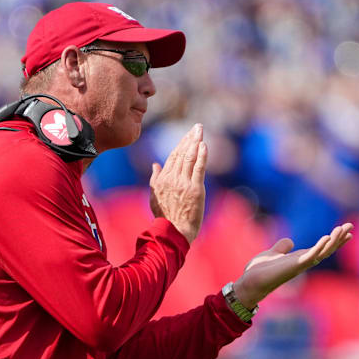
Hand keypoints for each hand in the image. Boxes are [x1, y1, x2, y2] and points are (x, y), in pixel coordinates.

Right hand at [149, 124, 207, 242]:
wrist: (173, 231)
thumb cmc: (165, 216)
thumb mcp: (154, 195)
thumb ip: (155, 178)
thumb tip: (155, 164)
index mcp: (162, 179)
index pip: (173, 156)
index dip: (181, 144)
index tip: (188, 135)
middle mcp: (171, 178)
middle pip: (181, 153)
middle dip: (190, 138)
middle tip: (197, 127)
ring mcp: (183, 183)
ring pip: (189, 158)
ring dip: (196, 142)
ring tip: (200, 131)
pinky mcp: (195, 189)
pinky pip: (198, 168)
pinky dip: (202, 156)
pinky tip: (204, 145)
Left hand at [233, 223, 353, 307]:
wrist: (251, 281)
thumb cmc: (261, 270)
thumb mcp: (273, 253)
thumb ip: (282, 247)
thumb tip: (289, 241)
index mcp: (300, 258)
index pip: (321, 248)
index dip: (334, 240)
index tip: (346, 231)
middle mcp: (303, 262)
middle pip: (326, 249)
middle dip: (339, 238)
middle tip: (350, 225)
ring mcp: (300, 265)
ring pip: (322, 252)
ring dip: (334, 241)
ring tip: (343, 229)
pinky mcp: (294, 266)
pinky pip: (311, 256)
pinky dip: (319, 247)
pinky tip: (327, 237)